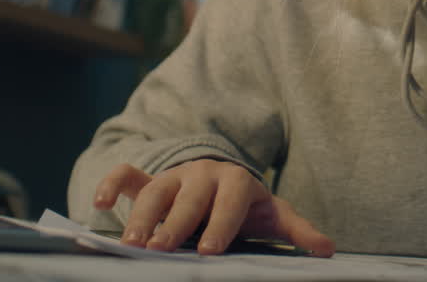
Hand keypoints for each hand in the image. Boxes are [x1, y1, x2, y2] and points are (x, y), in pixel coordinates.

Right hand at [93, 159, 334, 256]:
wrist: (223, 178)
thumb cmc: (248, 205)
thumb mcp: (274, 216)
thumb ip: (297, 232)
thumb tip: (328, 251)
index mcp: (236, 183)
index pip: (229, 201)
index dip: (220, 224)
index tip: (209, 250)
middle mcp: (204, 175)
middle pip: (188, 197)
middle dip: (175, 223)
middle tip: (161, 250)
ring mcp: (175, 175)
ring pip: (155, 190)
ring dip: (141, 215)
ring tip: (133, 244)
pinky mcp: (150, 179)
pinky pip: (127, 175)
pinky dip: (112, 184)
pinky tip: (99, 205)